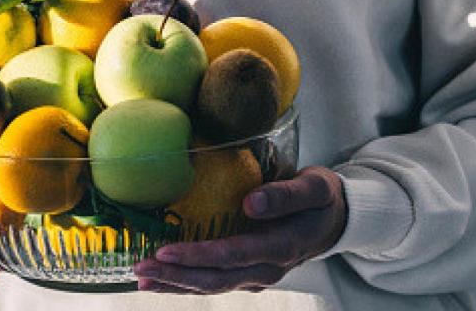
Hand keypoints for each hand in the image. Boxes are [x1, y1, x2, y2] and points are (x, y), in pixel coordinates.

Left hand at [134, 166, 346, 293]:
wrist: (334, 220)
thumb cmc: (321, 199)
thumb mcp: (314, 189)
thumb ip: (285, 196)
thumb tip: (250, 203)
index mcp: (281, 248)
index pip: (233, 256)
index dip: (198, 256)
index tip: (166, 250)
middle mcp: (267, 269)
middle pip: (216, 279)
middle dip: (176, 276)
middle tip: (141, 267)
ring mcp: (256, 276)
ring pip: (212, 287)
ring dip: (175, 284)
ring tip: (141, 278)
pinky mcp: (247, 274)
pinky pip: (214, 282)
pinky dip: (186, 283)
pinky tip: (161, 278)